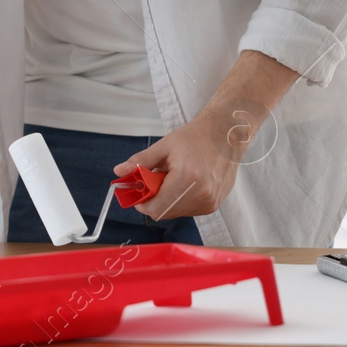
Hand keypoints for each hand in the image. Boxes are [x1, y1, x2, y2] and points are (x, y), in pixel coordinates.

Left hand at [111, 97, 268, 219]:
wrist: (226, 134)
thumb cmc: (196, 137)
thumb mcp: (164, 145)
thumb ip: (141, 161)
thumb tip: (119, 171)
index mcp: (187, 178)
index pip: (156, 208)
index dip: (142, 203)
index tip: (138, 192)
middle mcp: (201, 194)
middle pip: (165, 212)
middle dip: (154, 200)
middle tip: (155, 181)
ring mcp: (210, 202)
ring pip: (176, 213)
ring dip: (168, 201)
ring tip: (173, 178)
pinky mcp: (214, 204)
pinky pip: (189, 210)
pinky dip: (180, 200)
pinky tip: (186, 183)